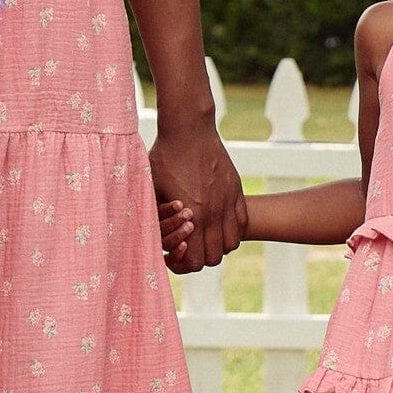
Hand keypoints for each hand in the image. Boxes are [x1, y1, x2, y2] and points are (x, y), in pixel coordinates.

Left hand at [149, 117, 246, 273]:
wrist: (189, 129)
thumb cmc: (164, 157)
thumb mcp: (152, 188)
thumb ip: (156, 217)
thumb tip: (151, 237)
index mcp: (192, 216)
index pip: (196, 262)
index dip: (184, 264)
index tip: (174, 253)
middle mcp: (213, 213)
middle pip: (215, 257)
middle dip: (200, 257)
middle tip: (188, 246)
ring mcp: (228, 202)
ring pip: (231, 243)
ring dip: (218, 245)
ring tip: (203, 235)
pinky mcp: (236, 190)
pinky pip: (241, 223)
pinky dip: (231, 229)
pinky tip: (217, 221)